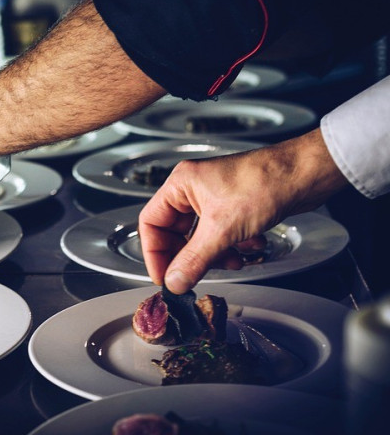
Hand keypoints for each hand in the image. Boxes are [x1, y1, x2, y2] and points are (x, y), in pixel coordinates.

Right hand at [138, 128, 347, 293]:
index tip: (164, 277)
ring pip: (200, 237)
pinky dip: (232, 247)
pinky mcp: (234, 207)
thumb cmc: (264, 183)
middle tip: (195, 276)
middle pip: (175, 232)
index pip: (151, 222)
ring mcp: (214, 198)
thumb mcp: (222, 229)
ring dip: (214, 254)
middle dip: (190, 256)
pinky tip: (249, 248)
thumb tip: (174, 281)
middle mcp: (193, 189)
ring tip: (232, 260)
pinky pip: (221, 235)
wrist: (304, 174)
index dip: (154, 252)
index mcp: (180, 184)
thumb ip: (194, 259)